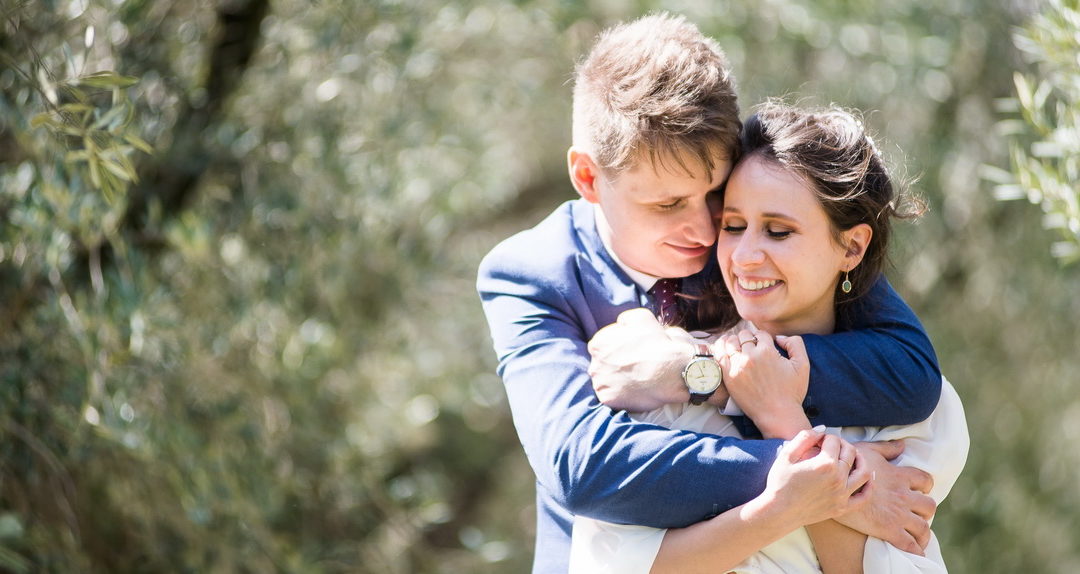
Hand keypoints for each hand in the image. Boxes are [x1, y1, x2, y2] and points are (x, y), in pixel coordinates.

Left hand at [588, 308, 690, 410]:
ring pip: (605, 381)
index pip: (602, 347)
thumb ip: (624, 320)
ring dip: (616, 380)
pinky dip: (621, 395)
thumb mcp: (640, 317)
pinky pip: (610, 397)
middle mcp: (594, 364)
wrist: (673, 371)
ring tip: (635, 378)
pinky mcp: (608, 399)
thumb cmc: (658, 342)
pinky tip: (634, 389)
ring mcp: (600, 383)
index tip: (631, 353)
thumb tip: (620, 325)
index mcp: (598, 344)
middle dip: (614, 365)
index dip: (618, 349)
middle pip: (602, 364)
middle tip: (634, 366)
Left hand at [717, 328, 810, 438]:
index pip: (760, 334)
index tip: (764, 345)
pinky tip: (724, 347)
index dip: (763, 338)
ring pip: (730, 342)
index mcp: (767, 351)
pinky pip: (719, 354)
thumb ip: (795, 343)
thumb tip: (778, 337)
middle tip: (752, 347)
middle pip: (744, 336)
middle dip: (749, 339)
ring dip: (734, 341)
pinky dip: (720, 347)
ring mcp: (737, 366)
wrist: (777, 414)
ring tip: (737, 345)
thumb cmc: (791, 392)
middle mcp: (750, 357)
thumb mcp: (803, 365)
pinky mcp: (728, 376)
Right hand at [762, 430, 870, 526]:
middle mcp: (838, 479)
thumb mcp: (787, 455)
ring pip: (863, 473)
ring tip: (853, 456)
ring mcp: (842, 495)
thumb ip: (804, 437)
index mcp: (825, 464)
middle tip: (831, 446)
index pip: (833, 440)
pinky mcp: (842, 508)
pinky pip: (864, 497)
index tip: (816, 441)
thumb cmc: (779, 483)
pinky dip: (868, 486)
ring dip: (860, 460)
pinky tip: (866, 478)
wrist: (778, 512)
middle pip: (850, 452)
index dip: (824, 437)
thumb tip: (822, 429)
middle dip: (841, 444)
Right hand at [834, 440, 936, 554]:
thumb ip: (886, 448)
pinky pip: (910, 544)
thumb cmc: (846, 465)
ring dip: (923, 531)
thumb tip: (902, 445)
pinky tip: (915, 551)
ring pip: (923, 526)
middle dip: (926, 511)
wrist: (832, 484)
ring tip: (917, 534)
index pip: (926, 481)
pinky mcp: (888, 529)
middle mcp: (903, 495)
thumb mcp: (866, 450)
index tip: (919, 490)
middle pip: (929, 506)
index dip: (925, 486)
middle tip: (916, 513)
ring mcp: (897, 514)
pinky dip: (916, 550)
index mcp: (900, 476)